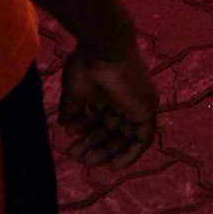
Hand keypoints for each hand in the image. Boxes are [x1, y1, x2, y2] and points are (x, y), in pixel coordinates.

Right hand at [55, 37, 157, 159]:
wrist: (103, 48)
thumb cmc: (88, 63)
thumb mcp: (75, 90)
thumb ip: (72, 108)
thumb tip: (65, 126)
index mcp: (108, 92)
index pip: (99, 120)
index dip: (84, 132)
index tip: (69, 138)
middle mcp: (123, 99)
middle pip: (110, 131)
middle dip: (93, 145)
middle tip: (75, 154)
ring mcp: (136, 104)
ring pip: (124, 138)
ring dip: (106, 152)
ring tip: (87, 160)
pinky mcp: (147, 110)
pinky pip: (142, 139)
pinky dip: (130, 154)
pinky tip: (113, 165)